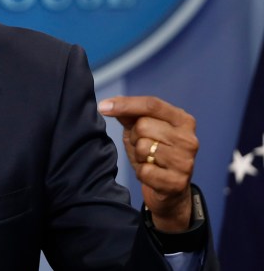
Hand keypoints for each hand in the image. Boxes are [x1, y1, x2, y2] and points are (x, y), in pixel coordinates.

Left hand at [98, 96, 197, 231]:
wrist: (170, 189)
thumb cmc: (154, 153)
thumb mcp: (141, 130)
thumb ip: (129, 115)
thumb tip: (110, 103)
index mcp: (182, 120)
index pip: (152, 104)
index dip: (125, 104)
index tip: (102, 106)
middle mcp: (189, 139)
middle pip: (143, 126)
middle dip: (134, 136)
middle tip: (142, 146)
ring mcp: (185, 161)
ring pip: (143, 148)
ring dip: (138, 155)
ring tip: (149, 160)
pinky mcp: (178, 182)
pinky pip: (144, 171)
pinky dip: (141, 172)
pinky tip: (151, 174)